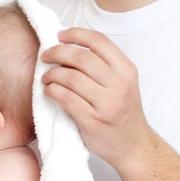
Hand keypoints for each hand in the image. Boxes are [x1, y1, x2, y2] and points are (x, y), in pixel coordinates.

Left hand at [41, 28, 153, 169]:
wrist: (133, 146)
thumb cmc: (121, 111)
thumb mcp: (122, 83)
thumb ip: (102, 66)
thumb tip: (68, 46)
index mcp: (126, 70)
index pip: (99, 41)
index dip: (76, 34)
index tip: (60, 36)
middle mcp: (119, 84)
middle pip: (81, 58)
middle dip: (58, 52)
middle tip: (46, 56)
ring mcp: (107, 103)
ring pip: (71, 78)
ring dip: (52, 74)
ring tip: (46, 77)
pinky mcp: (93, 120)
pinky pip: (66, 98)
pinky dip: (52, 91)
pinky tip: (49, 90)